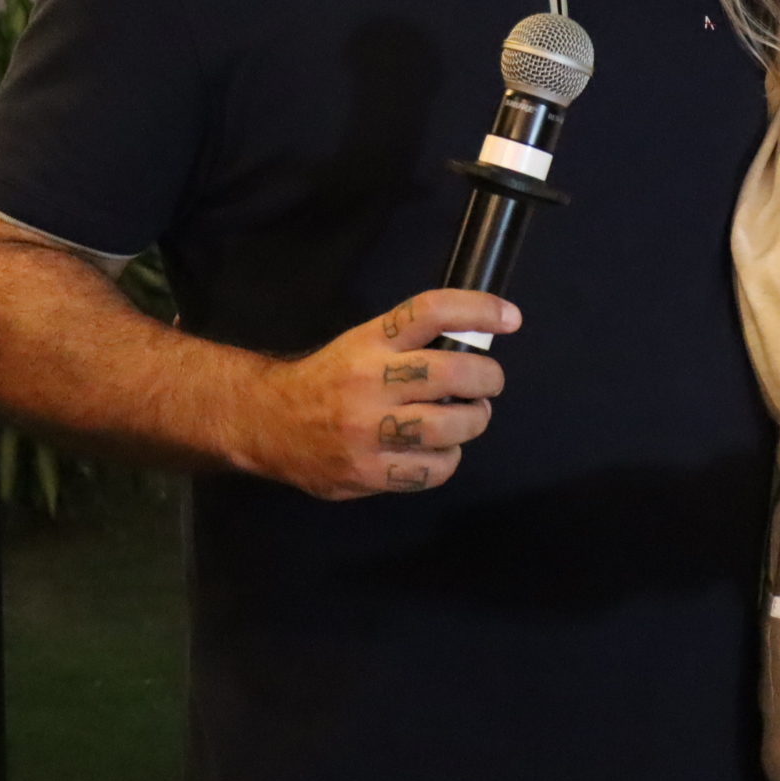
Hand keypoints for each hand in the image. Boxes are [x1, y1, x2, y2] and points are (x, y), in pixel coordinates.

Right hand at [242, 290, 522, 501]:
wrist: (269, 423)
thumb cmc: (330, 379)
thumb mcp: (362, 344)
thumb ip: (410, 342)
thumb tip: (479, 337)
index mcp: (371, 341)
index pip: (431, 311)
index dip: (479, 309)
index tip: (510, 318)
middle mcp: (371, 380)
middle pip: (453, 373)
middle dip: (488, 379)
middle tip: (488, 384)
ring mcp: (368, 429)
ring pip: (450, 426)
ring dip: (473, 421)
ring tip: (468, 418)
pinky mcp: (368, 471)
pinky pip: (432, 469)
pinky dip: (448, 459)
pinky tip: (439, 450)